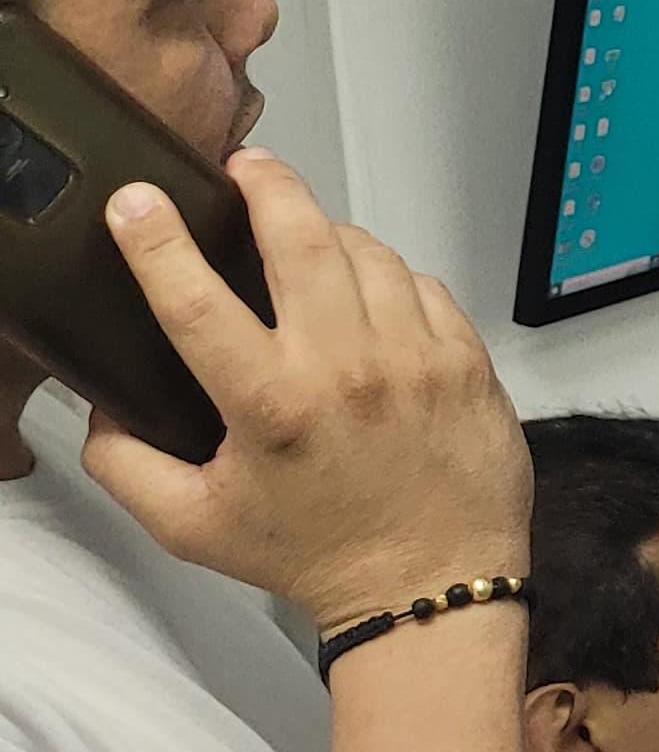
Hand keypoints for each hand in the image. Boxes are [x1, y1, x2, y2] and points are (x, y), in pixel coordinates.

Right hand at [82, 152, 528, 630]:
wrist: (430, 584)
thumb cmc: (311, 555)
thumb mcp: (191, 525)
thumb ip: (126, 462)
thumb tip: (100, 404)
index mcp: (270, 406)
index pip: (196, 302)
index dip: (157, 243)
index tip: (135, 200)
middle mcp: (347, 368)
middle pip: (299, 238)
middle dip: (265, 184)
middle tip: (242, 167)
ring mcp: (416, 357)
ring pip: (365, 252)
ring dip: (327, 232)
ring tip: (300, 236)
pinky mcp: (466, 359)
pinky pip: (420, 284)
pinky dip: (386, 275)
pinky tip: (365, 290)